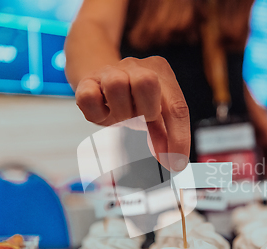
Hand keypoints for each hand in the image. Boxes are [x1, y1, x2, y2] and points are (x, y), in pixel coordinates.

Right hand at [75, 56, 189, 170]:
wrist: (99, 84)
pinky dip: (97, 112)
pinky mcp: (87, 82)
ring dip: (120, 110)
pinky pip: (89, 97)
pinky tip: (103, 113)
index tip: (176, 163)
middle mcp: (136, 66)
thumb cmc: (132, 102)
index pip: (177, 107)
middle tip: (142, 119)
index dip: (178, 138)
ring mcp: (109, 71)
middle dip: (146, 109)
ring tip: (121, 115)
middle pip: (147, 82)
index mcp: (160, 72)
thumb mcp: (153, 116)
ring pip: (116, 84)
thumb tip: (173, 161)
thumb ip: (164, 136)